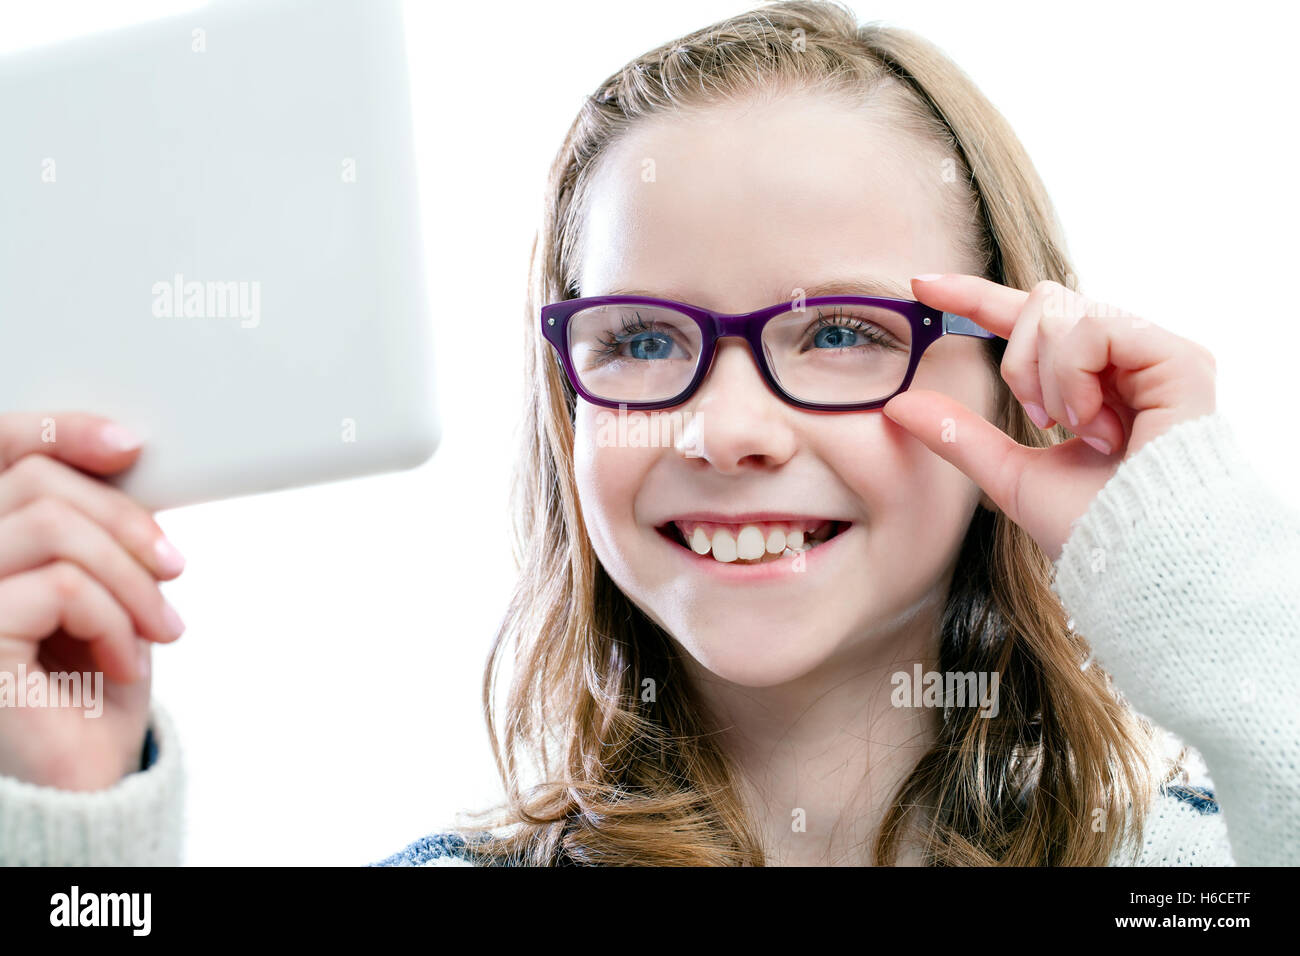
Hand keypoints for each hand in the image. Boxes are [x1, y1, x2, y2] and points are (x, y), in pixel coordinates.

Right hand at [0, 412, 185, 789]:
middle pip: (38, 481)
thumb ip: (94, 527)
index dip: (58, 430)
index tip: (131, 445)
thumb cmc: (90, 686)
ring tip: (160, 629)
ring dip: (130, 578)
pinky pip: (62, 587)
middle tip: (175, 571)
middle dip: (127, 522)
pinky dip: (115, 619)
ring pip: (55, 528)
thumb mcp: (103, 588)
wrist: (81, 781)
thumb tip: (124, 453)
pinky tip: (124, 661)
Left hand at [883, 275, 1216, 561]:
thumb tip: (897, 404)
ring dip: (1046, 379)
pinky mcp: (1180, 358)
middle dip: (1019, 363)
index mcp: (1094, 381)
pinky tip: (1098, 424)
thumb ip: (960, 434)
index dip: (976, 297)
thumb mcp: (1010, 474)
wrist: (1143, 565)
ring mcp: (1156, 355)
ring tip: (1080, 431)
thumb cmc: (1092, 530)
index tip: (921, 285)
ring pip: (1059, 310)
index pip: (1030, 320)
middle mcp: (1128, 359)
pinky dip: (1074, 376)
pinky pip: (1094, 328)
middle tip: (1044, 421)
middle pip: (1042, 303)